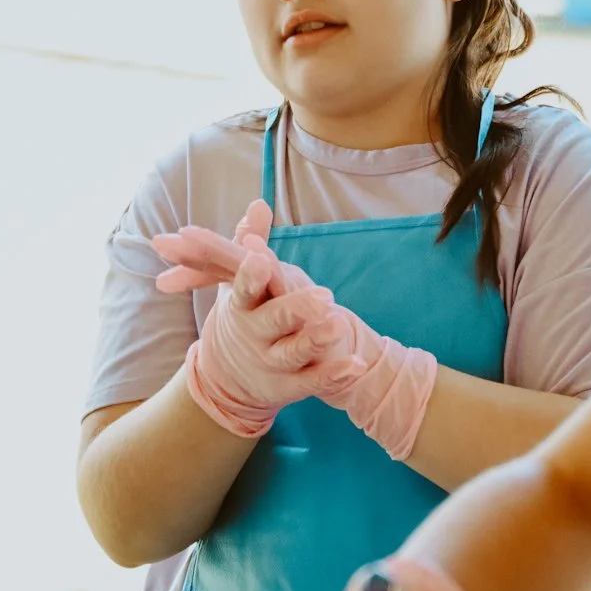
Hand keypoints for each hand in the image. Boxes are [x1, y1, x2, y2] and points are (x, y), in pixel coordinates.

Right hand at [154, 200, 438, 461]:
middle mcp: (254, 335)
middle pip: (272, 321)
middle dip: (295, 309)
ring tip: (339, 324)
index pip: (243, 290)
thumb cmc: (246, 314)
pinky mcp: (290, 386)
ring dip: (316, 339)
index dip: (251, 275)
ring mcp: (272, 362)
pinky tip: (357, 365)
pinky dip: (335, 374)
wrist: (232, 377)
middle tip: (323, 295)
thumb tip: (259, 204)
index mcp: (242, 307)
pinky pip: (314, 381)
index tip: (261, 257)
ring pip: (294, 353)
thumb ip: (249, 241)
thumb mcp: (240, 281)